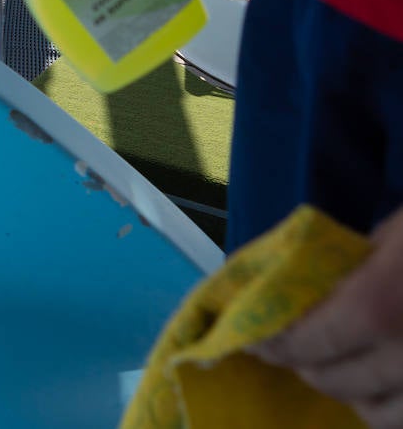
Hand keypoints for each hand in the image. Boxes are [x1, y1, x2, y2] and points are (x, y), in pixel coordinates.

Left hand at [255, 206, 402, 426]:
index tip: (252, 337)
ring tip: (343, 371)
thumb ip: (352, 263)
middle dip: (307, 366)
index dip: (272, 342)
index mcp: (378, 305)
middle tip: (293, 351)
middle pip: (336, 381)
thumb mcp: (400, 230)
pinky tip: (390, 389)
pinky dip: (396, 411)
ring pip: (380, 417)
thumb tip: (305, 282)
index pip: (305, 341)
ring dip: (354, 395)